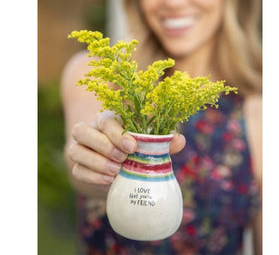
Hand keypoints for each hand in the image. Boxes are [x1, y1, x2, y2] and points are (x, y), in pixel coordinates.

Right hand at [67, 111, 185, 185]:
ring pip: (75, 151)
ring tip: (116, 172)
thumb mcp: (148, 144)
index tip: (133, 147)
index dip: (117, 133)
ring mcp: (80, 149)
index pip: (105, 120)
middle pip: (82, 131)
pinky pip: (77, 170)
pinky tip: (108, 181)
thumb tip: (180, 140)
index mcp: (107, 120)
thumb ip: (162, 141)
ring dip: (95, 162)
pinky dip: (91, 176)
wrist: (117, 168)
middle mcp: (90, 131)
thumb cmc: (135, 150)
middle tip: (123, 159)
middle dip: (103, 145)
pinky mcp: (78, 167)